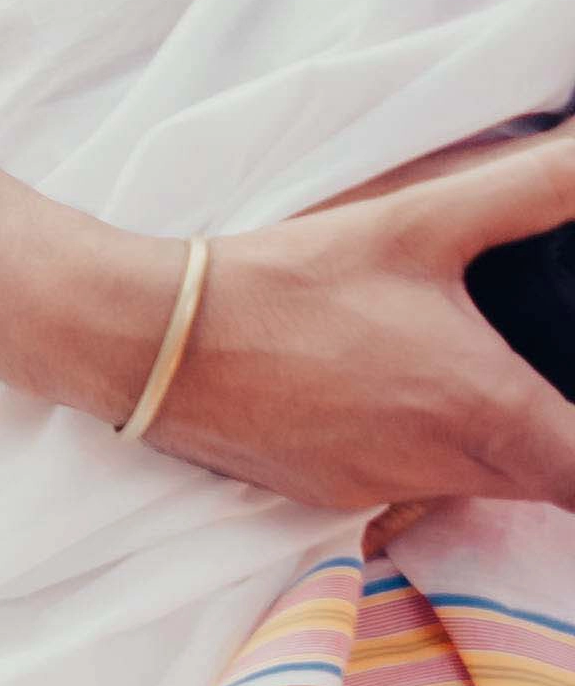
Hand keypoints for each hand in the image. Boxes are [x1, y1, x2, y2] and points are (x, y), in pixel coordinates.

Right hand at [158, 132, 574, 512]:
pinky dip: (420, 454)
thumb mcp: (421, 218)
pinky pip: (407, 489)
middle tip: (539, 377)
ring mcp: (382, 491)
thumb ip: (535, 188)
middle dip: (556, 440)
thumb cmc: (289, 282)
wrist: (152, 341)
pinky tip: (388, 399)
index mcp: (482, 409)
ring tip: (457, 379)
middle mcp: (440, 469)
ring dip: (491, 448)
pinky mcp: (328, 497)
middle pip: (543, 484)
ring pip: (477, 488)